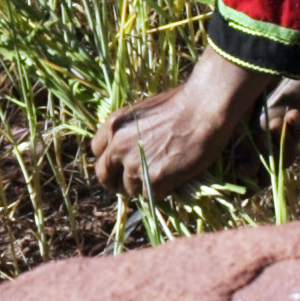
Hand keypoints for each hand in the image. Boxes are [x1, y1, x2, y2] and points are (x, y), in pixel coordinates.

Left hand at [90, 49, 299, 196]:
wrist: (203, 107)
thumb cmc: (182, 104)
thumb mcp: (143, 112)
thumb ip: (129, 131)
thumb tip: (130, 148)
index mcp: (113, 126)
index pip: (96, 152)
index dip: (108, 160)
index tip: (119, 164)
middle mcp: (117, 146)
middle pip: (103, 175)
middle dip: (115, 182)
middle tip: (130, 183)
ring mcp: (134, 165)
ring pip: (129, 189)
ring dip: (142, 187)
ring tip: (161, 178)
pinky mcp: (154, 180)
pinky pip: (150, 197)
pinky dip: (160, 192)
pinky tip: (173, 180)